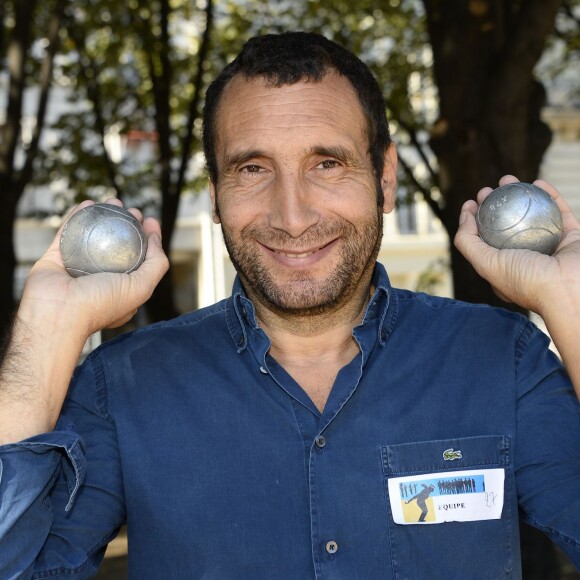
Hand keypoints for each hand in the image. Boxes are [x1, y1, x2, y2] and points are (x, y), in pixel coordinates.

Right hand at [19, 199, 168, 336]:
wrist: (57, 313)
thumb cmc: (101, 303)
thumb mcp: (142, 287)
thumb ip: (156, 264)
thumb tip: (156, 238)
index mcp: (121, 289)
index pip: (138, 258)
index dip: (146, 237)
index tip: (148, 220)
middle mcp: (99, 278)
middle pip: (115, 244)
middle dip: (125, 223)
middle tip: (131, 209)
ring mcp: (75, 268)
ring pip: (91, 236)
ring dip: (102, 215)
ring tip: (112, 201)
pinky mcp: (55, 259)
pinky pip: (66, 233)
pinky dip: (76, 217)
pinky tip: (87, 203)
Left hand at [454, 175, 579, 317]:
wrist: (571, 290)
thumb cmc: (526, 279)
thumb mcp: (486, 264)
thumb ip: (469, 243)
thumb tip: (465, 216)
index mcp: (505, 269)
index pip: (486, 240)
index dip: (476, 220)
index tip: (472, 203)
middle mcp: (527, 259)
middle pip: (508, 225)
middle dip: (495, 204)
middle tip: (489, 189)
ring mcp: (550, 248)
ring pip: (533, 216)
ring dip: (520, 195)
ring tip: (508, 179)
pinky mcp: (571, 238)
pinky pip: (561, 212)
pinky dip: (551, 196)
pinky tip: (538, 182)